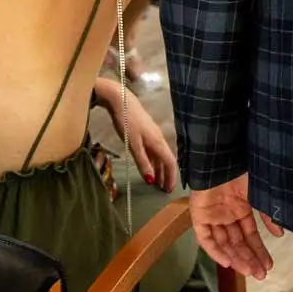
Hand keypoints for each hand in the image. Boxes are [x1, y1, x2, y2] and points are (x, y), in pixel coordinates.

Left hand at [94, 76, 175, 192]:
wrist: (121, 100)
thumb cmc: (127, 122)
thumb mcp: (133, 145)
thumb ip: (142, 162)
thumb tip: (151, 180)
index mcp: (158, 142)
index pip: (170, 163)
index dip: (171, 177)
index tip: (168, 190)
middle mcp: (159, 139)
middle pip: (166, 160)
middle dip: (165, 176)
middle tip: (162, 190)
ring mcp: (152, 136)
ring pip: (159, 156)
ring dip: (158, 169)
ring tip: (155, 182)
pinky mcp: (145, 133)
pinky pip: (153, 151)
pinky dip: (152, 161)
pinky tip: (147, 166)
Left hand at [188, 174, 282, 280]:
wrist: (223, 159)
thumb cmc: (243, 172)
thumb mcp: (261, 195)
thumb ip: (268, 216)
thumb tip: (280, 234)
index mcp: (241, 208)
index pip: (249, 235)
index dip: (258, 250)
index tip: (269, 264)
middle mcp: (226, 214)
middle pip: (237, 243)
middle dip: (249, 258)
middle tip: (260, 273)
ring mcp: (213, 216)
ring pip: (223, 243)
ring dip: (236, 258)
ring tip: (249, 270)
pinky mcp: (199, 216)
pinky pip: (206, 239)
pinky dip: (216, 251)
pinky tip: (228, 262)